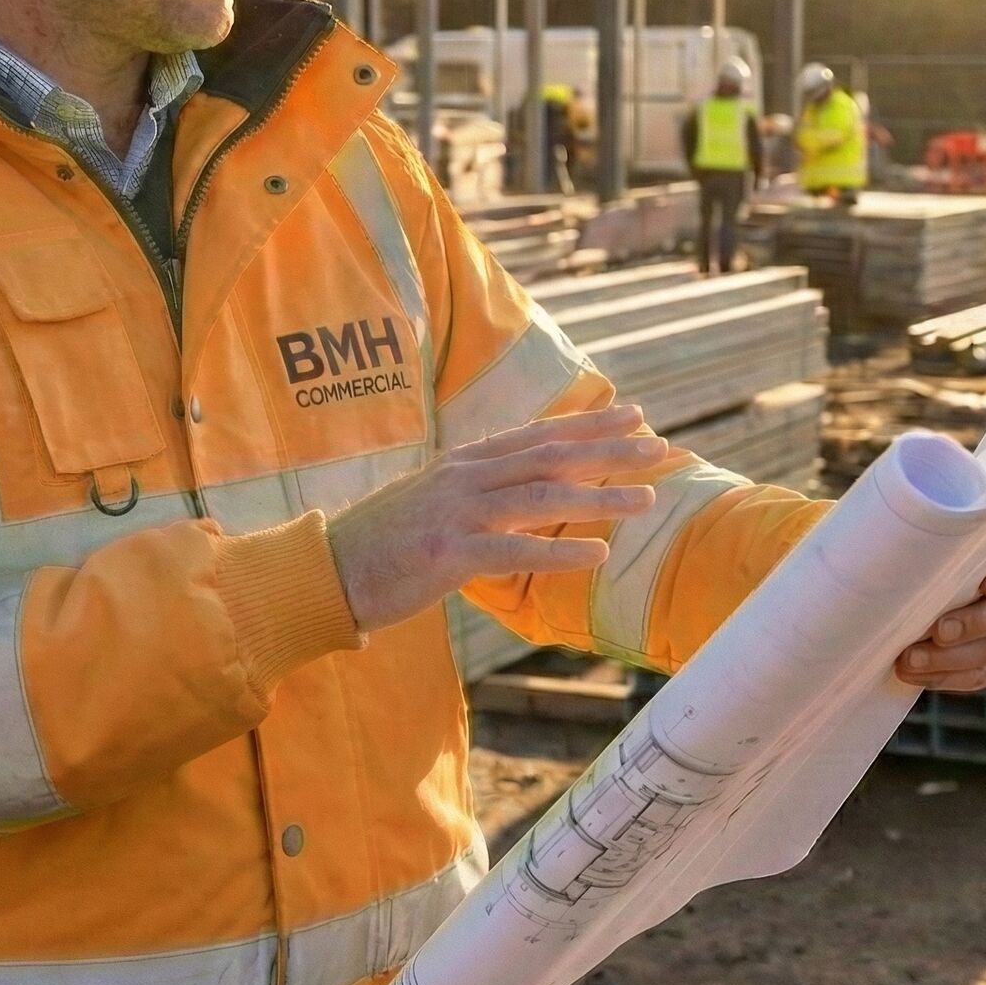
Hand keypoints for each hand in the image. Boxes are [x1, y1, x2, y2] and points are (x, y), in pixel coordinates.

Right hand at [325, 405, 663, 632]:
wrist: (327, 571)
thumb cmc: (384, 543)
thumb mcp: (434, 501)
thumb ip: (479, 491)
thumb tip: (524, 489)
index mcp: (464, 463)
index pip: (537, 434)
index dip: (587, 422)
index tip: (634, 413)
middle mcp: (464, 477)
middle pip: (548, 456)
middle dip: (608, 449)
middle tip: (659, 445)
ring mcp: (456, 512)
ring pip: (540, 496)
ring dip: (598, 495)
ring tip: (647, 499)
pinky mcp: (448, 553)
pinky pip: (513, 548)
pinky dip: (560, 550)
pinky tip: (600, 553)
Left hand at [894, 540, 985, 692]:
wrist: (909, 593)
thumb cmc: (917, 555)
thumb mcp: (925, 542)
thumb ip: (924, 540)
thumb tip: (883, 537)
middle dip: (974, 623)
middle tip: (938, 630)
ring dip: (951, 657)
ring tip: (910, 658)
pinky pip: (978, 675)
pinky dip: (944, 676)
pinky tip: (914, 673)